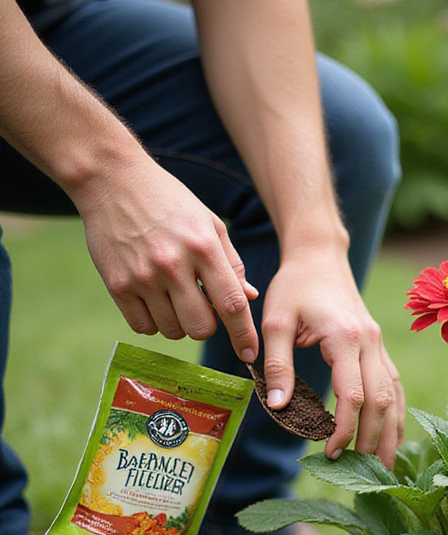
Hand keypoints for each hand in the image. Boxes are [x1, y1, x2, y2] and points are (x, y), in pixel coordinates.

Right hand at [74, 157, 259, 361]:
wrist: (112, 180)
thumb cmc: (168, 201)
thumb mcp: (209, 223)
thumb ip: (231, 263)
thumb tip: (249, 297)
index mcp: (203, 247)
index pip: (231, 305)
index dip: (244, 335)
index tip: (249, 353)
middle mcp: (173, 265)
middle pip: (200, 329)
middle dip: (206, 326)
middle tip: (200, 307)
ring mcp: (142, 277)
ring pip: (171, 331)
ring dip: (178, 323)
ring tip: (172, 296)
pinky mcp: (117, 285)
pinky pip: (143, 327)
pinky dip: (152, 322)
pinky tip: (152, 299)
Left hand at [260, 251, 404, 467]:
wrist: (321, 256)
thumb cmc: (295, 286)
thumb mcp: (276, 321)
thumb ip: (277, 365)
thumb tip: (279, 407)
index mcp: (346, 337)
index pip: (355, 395)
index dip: (346, 429)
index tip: (331, 452)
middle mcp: (370, 342)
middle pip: (382, 401)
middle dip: (373, 440)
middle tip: (360, 472)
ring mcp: (380, 344)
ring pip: (395, 396)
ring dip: (391, 432)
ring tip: (384, 466)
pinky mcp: (380, 347)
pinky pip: (396, 386)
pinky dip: (396, 414)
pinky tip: (392, 435)